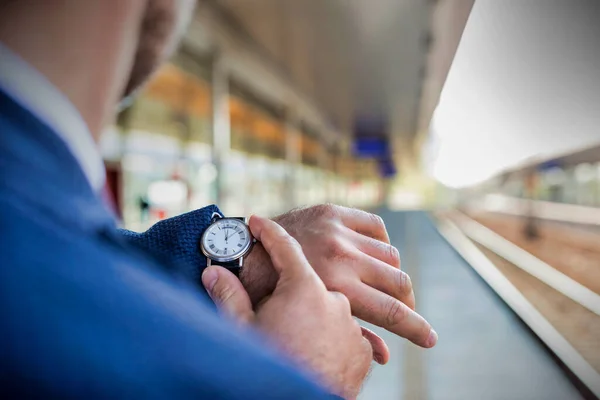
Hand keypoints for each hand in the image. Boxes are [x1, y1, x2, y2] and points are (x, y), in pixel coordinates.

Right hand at [202, 216, 378, 398]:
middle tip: (271, 314)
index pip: (284, 247)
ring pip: (328, 311)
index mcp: (303, 288)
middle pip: (308, 284)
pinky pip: (343, 334)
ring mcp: (351, 326)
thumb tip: (212, 272)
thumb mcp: (241, 330)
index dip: (268, 231)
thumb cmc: (266, 367)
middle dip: (290, 294)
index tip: (257, 221)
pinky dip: (329, 338)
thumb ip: (229, 295)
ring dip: (312, 318)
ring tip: (292, 341)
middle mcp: (334, 300)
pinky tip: (311, 353)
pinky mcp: (362, 351)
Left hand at [241, 204, 436, 348]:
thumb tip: (384, 355)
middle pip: (399, 283)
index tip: (430, 339)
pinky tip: (372, 254)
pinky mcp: (333, 212)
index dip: (416, 328)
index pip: (392, 312)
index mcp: (336, 286)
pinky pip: (376, 227)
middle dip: (406, 303)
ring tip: (383, 285)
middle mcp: (343, 256)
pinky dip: (381, 242)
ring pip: (391, 256)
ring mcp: (339, 231)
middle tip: (403, 310)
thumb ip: (350, 333)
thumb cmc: (267, 292)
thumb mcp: (305, 319)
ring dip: (392, 274)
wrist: (237, 250)